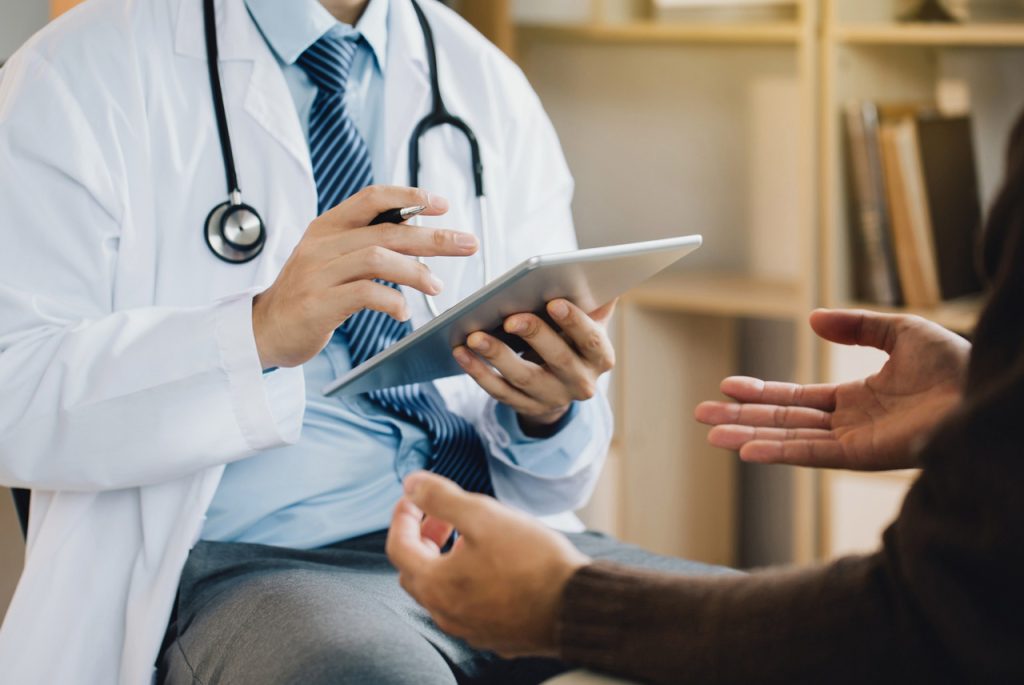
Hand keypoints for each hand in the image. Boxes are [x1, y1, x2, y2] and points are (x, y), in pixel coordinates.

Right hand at [252, 186, 478, 368]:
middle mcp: (322, 244)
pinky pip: (364, 293)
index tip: (442, 205)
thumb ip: (367, 244)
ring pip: (378, 258)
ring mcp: (318, 273)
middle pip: (387, 230)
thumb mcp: (332, 259)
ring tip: (436, 287)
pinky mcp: (318, 303)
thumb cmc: (309, 295)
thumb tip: (420, 239)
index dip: (410, 197)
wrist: (264, 330)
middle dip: (433, 237)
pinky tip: (403, 311)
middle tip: (467, 244)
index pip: (372, 198)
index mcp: (327, 227)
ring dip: (416, 271)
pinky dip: (392, 301)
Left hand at [385, 471, 589, 656]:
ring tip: (470, 538)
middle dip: (422, 538)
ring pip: (441, 592)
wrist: (576, 605)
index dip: (402, 515)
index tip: (416, 497)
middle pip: (416, 571)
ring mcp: (470, 629)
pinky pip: (466, 607)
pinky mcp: (494, 635)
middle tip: (443, 517)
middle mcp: (445, 613)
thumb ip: (441, 498)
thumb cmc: (530, 560)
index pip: (398, 546)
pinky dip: (466, 582)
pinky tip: (492, 567)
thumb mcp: (483, 515)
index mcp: (435, 584)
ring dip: (444, 561)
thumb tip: (410, 483)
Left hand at [453, 299, 615, 431]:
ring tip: (474, 335)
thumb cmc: (573, 340)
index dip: (574, 322)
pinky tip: (462, 353)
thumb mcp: (589, 322)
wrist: (564, 384)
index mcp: (600, 357)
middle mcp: (581, 382)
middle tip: (509, 318)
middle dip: (534, 335)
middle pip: (558, 359)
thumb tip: (593, 270)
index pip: (591, 340)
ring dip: (497, 355)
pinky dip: (478, 372)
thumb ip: (592, 301)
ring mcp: (552, 398)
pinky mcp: (525, 406)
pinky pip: (499, 391)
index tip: (553, 302)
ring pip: (523, 377)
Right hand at [695, 309, 969, 470]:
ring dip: (747, 436)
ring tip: (710, 434)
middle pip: (782, 421)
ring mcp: (853, 442)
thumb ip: (855, 327)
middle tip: (701, 415)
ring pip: (788, 439)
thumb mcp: (900, 332)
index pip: (797, 397)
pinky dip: (778, 453)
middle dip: (740, 418)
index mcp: (856, 398)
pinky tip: (747, 451)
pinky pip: (811, 454)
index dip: (762, 392)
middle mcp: (849, 424)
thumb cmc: (955, 363)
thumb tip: (812, 319)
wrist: (984, 387)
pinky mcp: (862, 456)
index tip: (727, 386)